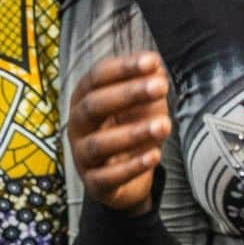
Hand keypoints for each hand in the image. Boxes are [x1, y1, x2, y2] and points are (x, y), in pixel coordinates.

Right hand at [67, 52, 170, 214]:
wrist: (126, 174)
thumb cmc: (131, 126)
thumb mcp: (143, 102)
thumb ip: (148, 83)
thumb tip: (156, 67)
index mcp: (85, 98)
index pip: (97, 77)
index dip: (123, 68)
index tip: (153, 61)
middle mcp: (78, 125)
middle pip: (93, 106)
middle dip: (128, 94)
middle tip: (161, 86)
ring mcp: (83, 156)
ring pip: (99, 144)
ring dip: (134, 133)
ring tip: (165, 125)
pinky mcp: (95, 183)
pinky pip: (108, 177)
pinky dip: (132, 167)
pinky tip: (155, 155)